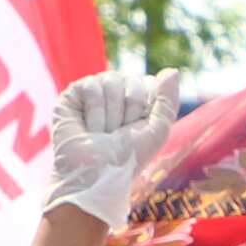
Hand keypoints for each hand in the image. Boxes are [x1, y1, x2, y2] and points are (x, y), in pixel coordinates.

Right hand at [44, 68, 180, 227]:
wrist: (95, 175)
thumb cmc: (126, 159)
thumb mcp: (156, 132)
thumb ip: (168, 101)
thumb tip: (172, 70)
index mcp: (137, 102)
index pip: (148, 82)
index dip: (145, 107)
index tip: (136, 130)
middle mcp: (116, 94)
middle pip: (131, 79)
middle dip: (128, 111)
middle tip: (117, 134)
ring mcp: (94, 93)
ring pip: (110, 80)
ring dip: (110, 115)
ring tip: (101, 134)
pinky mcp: (73, 96)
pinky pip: (91, 85)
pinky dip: (94, 111)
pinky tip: (88, 128)